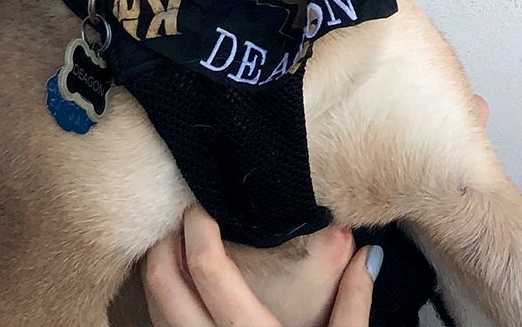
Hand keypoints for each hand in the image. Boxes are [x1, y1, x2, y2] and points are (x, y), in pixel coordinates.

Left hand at [142, 206, 374, 326]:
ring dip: (154, 277)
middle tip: (174, 221)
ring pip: (154, 314)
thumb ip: (354, 305)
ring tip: (167, 251)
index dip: (196, 230)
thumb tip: (367, 256)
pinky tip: (173, 301)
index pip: (207, 270)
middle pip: (163, 288)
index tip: (199, 206)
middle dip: (161, 247)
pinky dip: (159, 313)